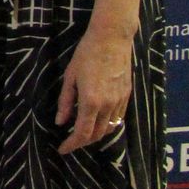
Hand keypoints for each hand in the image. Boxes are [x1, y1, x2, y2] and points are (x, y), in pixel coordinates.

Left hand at [56, 24, 133, 152]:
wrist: (112, 39)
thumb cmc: (86, 54)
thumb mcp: (70, 77)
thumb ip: (65, 102)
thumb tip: (61, 122)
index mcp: (91, 101)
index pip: (82, 133)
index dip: (72, 144)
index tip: (62, 149)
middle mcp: (108, 106)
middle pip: (97, 135)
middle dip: (83, 142)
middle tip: (70, 142)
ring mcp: (120, 102)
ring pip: (109, 129)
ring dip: (96, 135)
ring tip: (82, 133)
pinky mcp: (127, 96)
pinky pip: (118, 119)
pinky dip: (107, 125)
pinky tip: (97, 121)